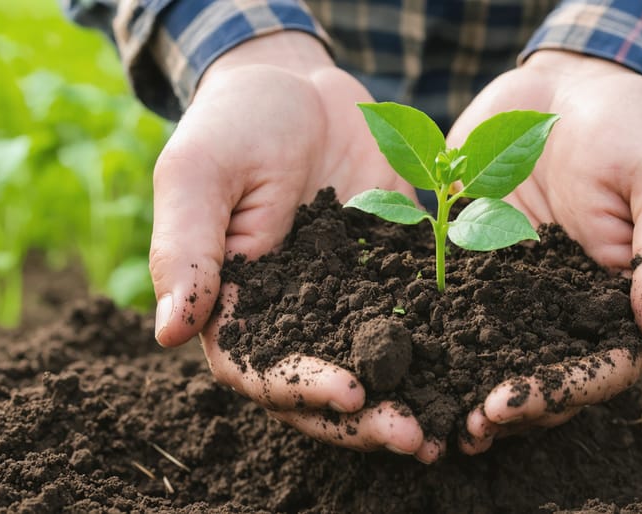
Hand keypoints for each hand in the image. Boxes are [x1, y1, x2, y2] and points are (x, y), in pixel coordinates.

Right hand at [148, 32, 439, 461]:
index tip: (350, 393)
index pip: (262, 369)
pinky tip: (475, 365)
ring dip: (407, 398)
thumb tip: (166, 334)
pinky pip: (416, 318)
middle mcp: (293, 315)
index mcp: (238, 305)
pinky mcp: (390, 275)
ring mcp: (346, 299)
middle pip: (323, 386)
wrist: (302, 86)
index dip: (302, 390)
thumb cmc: (236, 123)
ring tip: (447, 426)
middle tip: (414, 435)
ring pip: (375, 366)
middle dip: (366, 417)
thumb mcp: (199, 172)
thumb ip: (186, 248)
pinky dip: (442, 346)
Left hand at [449, 51, 641, 452]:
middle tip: (463, 427)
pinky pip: (448, 304)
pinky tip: (396, 349)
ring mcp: (515, 292)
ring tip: (425, 411)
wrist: (565, 88)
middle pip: (541, 375)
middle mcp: (566, 311)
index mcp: (620, 304)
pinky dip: (427, 330)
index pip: (599, 368)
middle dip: (504, 406)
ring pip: (491, 353)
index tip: (513, 404)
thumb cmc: (629, 129)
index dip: (561, 393)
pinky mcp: (472, 266)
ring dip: (462, 385)